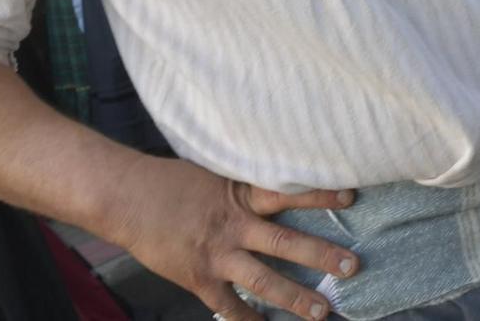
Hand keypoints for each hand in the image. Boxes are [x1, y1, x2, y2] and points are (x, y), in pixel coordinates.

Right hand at [104, 156, 358, 320]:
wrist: (126, 198)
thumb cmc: (172, 181)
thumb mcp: (216, 172)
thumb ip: (247, 183)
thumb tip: (281, 179)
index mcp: (239, 194)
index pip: (288, 192)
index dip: (320, 194)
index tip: (352, 196)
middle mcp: (233, 226)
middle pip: (285, 242)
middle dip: (321, 256)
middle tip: (352, 266)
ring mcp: (216, 256)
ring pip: (263, 280)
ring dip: (295, 297)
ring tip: (323, 310)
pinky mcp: (198, 279)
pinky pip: (229, 307)